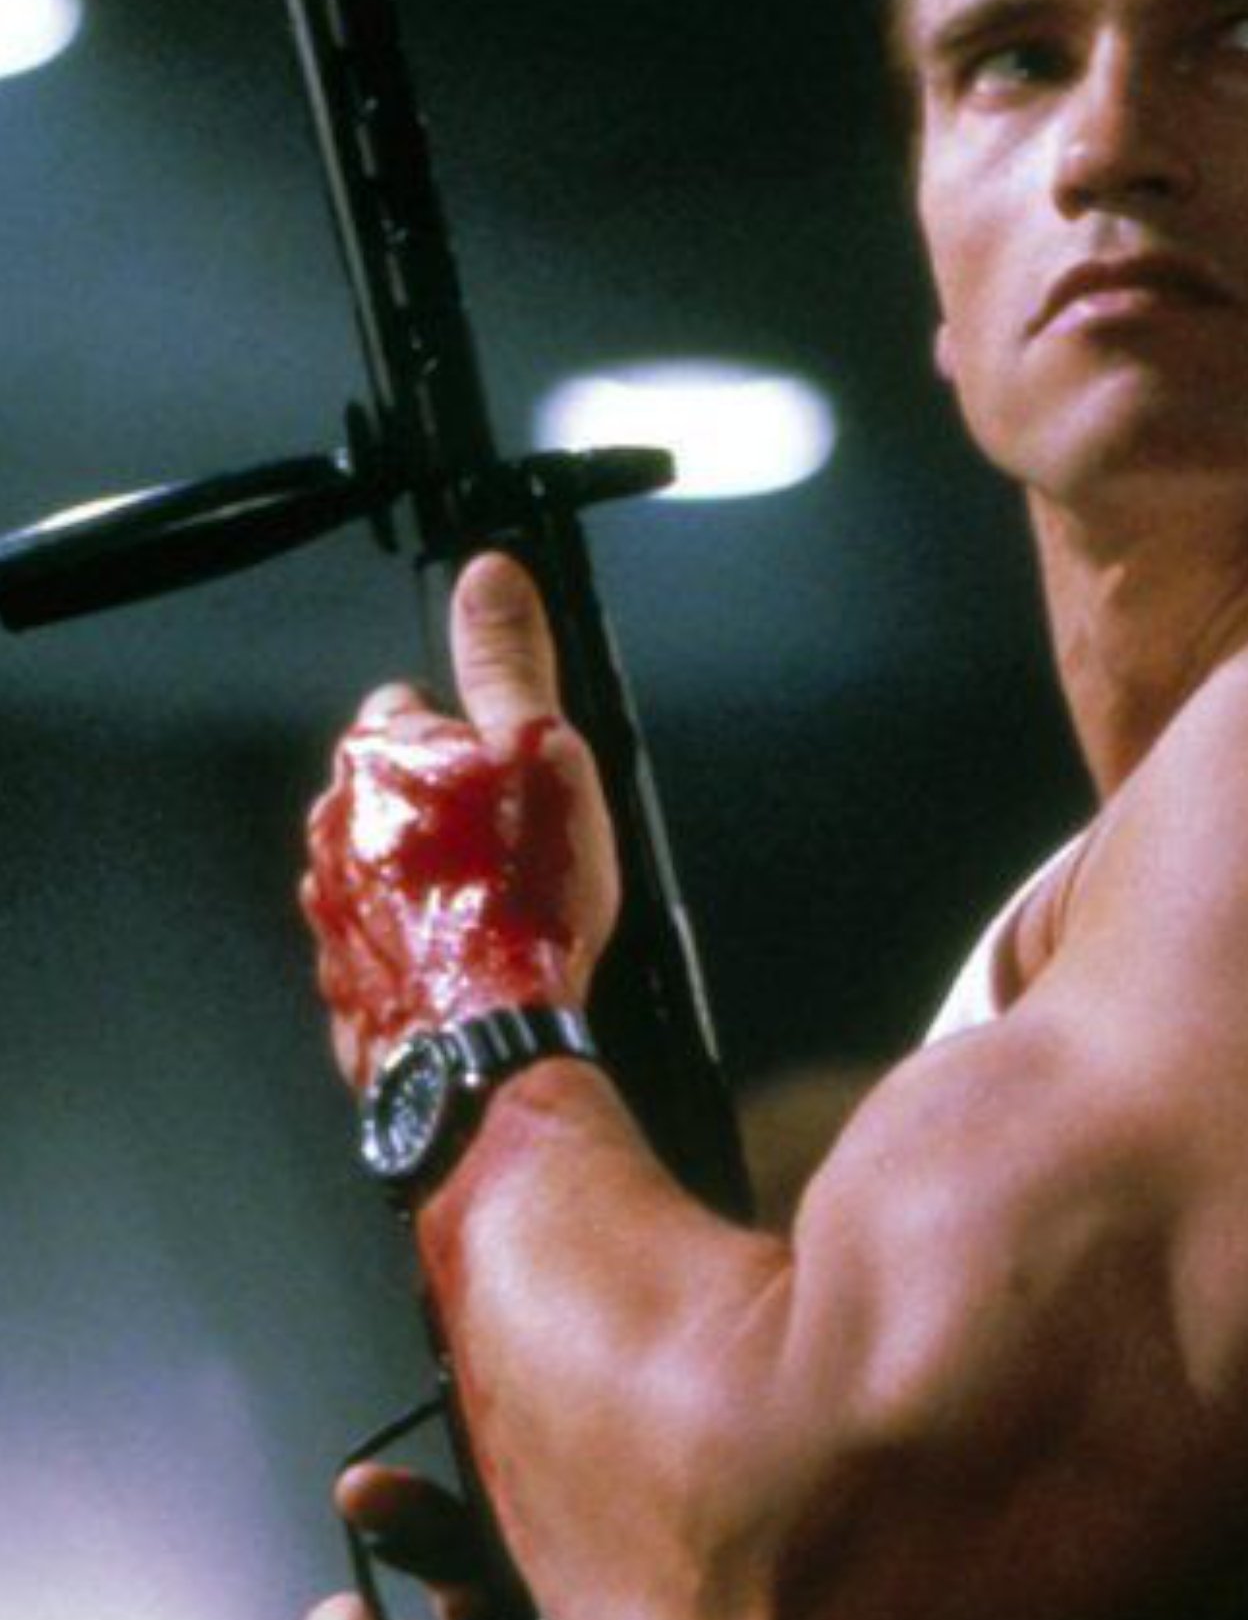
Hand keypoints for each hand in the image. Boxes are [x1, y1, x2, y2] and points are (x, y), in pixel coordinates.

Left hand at [301, 551, 620, 1090]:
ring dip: (433, 880)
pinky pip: (384, 938)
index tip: (509, 771)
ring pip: (388, 865)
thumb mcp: (542, 751)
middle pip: (398, 789)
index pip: (413, 707)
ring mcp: (332, 901)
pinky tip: (471, 962)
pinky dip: (420, 944)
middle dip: (448, 809)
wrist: (483, 1042)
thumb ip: (509, 659)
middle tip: (517, 848)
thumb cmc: (518, 904)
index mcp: (380, 754)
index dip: (473, 735)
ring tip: (500, 913)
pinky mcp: (343, 971)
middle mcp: (337, 821)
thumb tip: (490, 577)